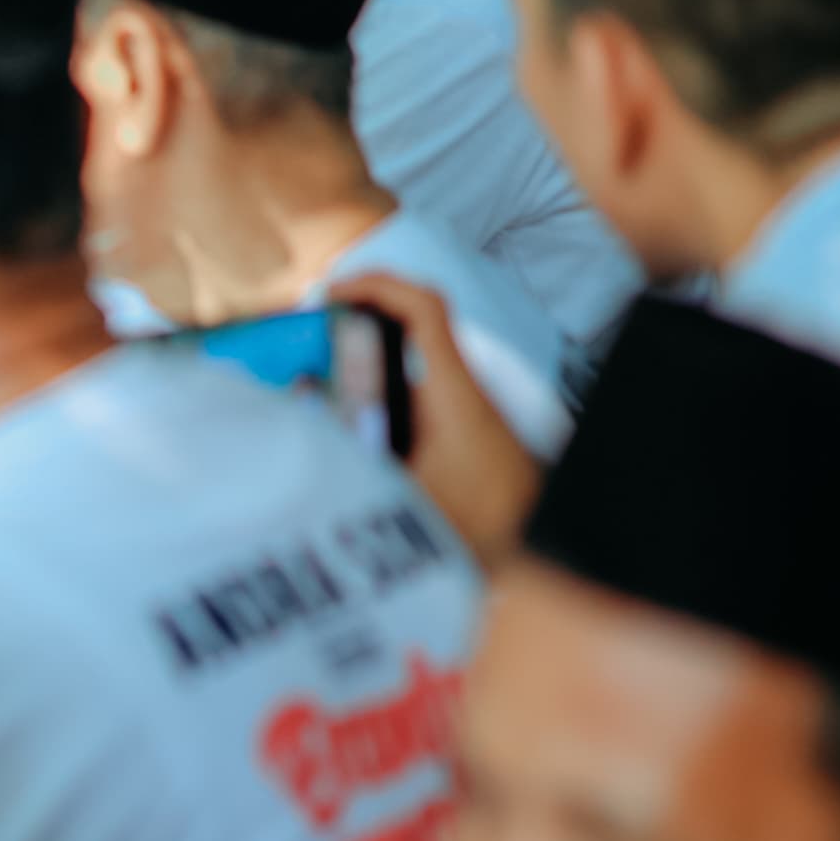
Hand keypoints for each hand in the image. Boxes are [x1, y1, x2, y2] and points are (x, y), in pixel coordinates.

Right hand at [331, 271, 543, 566]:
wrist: (540, 554)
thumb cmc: (484, 531)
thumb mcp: (406, 500)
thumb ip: (352, 459)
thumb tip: (303, 417)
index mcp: (454, 396)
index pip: (424, 310)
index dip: (376, 285)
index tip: (330, 295)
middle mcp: (458, 393)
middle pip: (407, 327)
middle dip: (349, 320)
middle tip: (298, 335)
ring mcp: (457, 411)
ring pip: (403, 362)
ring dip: (357, 358)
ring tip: (307, 375)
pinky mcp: (453, 433)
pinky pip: (406, 391)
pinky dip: (370, 391)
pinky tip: (341, 424)